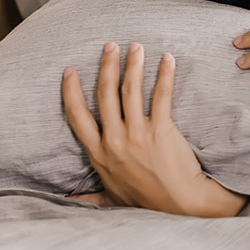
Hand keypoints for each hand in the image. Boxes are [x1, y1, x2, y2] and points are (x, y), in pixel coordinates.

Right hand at [62, 42, 206, 214]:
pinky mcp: (162, 130)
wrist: (179, 203)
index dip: (71, 91)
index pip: (77, 116)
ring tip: (136, 46)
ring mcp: (137, 134)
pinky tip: (167, 58)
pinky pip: (162, 95)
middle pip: (105, 94)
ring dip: (133, 64)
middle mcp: (114, 140)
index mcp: (98, 154)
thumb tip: (70, 201)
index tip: (70, 70)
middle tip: (110, 45)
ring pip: (130, 90)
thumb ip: (90, 197)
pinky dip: (165, 74)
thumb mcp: (111, 199)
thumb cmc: (147, 201)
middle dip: (106, 65)